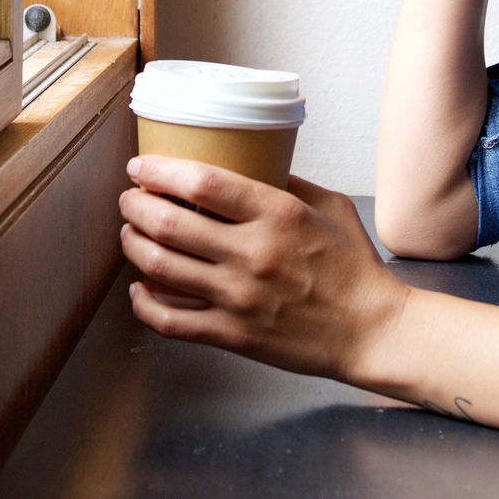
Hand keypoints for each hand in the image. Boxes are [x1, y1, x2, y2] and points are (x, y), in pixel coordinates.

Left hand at [119, 157, 410, 381]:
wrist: (369, 329)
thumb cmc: (354, 268)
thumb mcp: (332, 207)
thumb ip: (290, 184)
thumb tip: (254, 164)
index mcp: (280, 215)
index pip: (204, 184)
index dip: (161, 171)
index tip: (142, 166)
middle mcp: (254, 254)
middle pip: (170, 223)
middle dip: (136, 206)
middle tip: (130, 199)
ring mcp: (239, 297)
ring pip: (160, 268)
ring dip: (133, 245)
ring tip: (130, 233)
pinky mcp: (231, 334)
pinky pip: (169, 320)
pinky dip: (143, 302)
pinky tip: (139, 288)